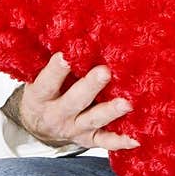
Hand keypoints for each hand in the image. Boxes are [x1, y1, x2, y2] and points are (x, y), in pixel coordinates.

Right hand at [14, 52, 140, 151]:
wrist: (38, 126)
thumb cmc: (45, 92)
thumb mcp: (39, 78)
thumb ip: (55, 64)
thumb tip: (74, 34)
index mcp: (40, 97)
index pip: (46, 84)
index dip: (56, 70)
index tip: (66, 55)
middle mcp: (56, 115)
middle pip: (74, 101)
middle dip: (90, 86)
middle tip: (105, 72)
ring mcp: (74, 129)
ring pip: (93, 120)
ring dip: (110, 111)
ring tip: (127, 103)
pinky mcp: (88, 139)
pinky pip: (105, 141)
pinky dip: (120, 141)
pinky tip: (136, 138)